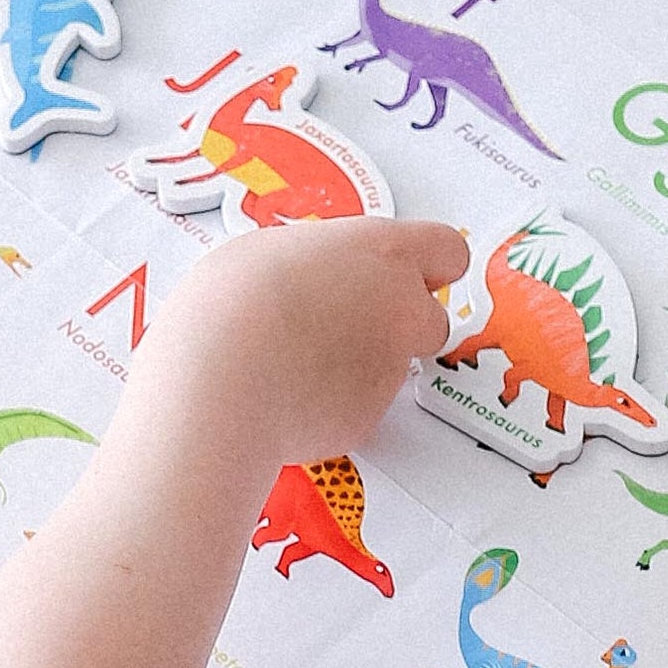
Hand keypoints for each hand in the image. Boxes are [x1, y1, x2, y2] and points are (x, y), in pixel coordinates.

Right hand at [134, 216, 471, 470]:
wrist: (222, 384)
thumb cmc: (231, 309)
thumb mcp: (267, 250)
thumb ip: (316, 260)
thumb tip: (310, 274)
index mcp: (382, 251)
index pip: (446, 249)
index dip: (430, 265)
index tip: (414, 273)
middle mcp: (401, 308)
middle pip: (434, 316)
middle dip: (405, 323)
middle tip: (357, 325)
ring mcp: (391, 367)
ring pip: (394, 367)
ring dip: (363, 365)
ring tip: (302, 361)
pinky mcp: (371, 418)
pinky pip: (360, 408)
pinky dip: (335, 405)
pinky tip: (292, 394)